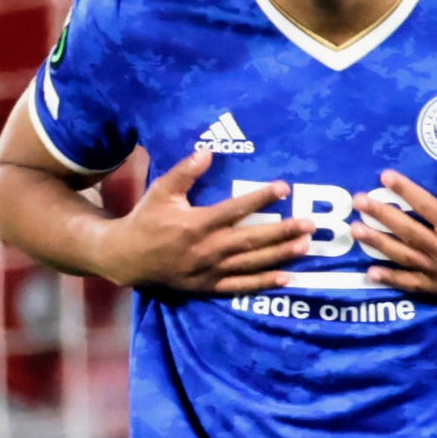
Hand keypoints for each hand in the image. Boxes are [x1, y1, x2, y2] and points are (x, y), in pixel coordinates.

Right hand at [95, 149, 311, 293]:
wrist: (127, 258)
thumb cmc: (146, 219)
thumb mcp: (161, 191)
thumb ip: (185, 171)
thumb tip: (208, 150)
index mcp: (195, 224)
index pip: (235, 209)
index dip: (260, 198)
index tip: (284, 188)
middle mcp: (206, 249)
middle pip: (251, 240)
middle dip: (282, 232)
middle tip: (309, 225)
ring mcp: (209, 271)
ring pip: (251, 264)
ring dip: (280, 256)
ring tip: (305, 246)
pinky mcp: (208, 286)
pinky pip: (240, 286)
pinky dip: (263, 283)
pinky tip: (287, 277)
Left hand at [351, 165, 436, 297]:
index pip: (425, 205)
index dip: (404, 189)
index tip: (384, 176)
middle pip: (406, 230)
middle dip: (380, 214)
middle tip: (358, 201)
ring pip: (404, 257)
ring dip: (378, 244)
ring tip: (356, 231)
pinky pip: (413, 285)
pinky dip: (392, 279)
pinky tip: (372, 272)